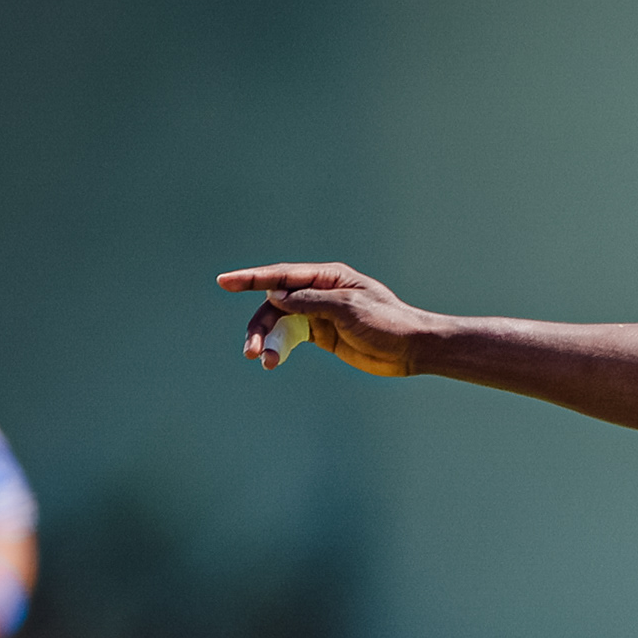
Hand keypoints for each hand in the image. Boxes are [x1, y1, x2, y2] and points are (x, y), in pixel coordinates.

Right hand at [215, 262, 438, 376]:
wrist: (413, 349)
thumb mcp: (349, 308)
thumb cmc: (387, 322)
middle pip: (275, 304)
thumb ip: (311, 301)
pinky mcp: (321, 335)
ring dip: (268, 341)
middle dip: (260, 325)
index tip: (224, 282)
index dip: (251, 278)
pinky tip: (273, 361)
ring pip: (280, 323)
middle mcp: (319, 292)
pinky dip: (280, 348)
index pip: (282, 276)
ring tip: (264, 360)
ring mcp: (318, 314)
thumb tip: (277, 296)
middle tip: (251, 349)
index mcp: (327, 278)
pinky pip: (291, 338)